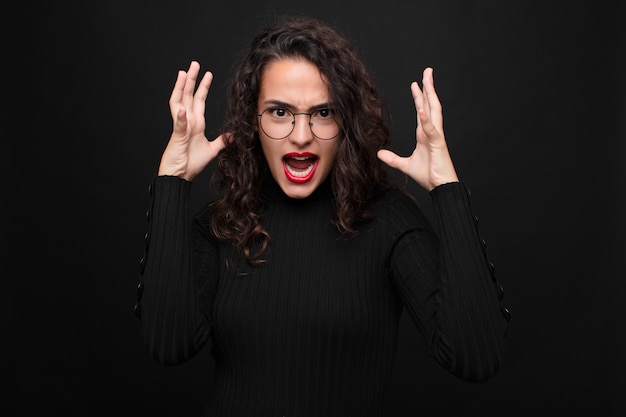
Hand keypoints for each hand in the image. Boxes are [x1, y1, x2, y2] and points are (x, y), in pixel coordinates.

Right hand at [158, 61, 226, 180]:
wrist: (179, 176)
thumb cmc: (190, 163)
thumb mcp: (211, 150)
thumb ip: (222, 141)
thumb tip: (233, 135)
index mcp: (195, 124)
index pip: (198, 101)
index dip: (203, 87)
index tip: (208, 74)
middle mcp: (187, 122)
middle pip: (188, 96)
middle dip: (191, 80)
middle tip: (194, 64)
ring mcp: (181, 128)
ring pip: (179, 103)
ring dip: (180, 88)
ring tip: (183, 74)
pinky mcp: (177, 137)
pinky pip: (179, 125)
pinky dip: (180, 116)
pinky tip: (182, 108)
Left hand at [377, 67, 458, 190]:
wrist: (440, 187)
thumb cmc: (428, 175)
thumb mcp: (405, 165)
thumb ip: (392, 159)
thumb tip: (379, 153)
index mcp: (425, 134)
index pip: (422, 110)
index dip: (419, 96)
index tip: (415, 83)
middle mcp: (432, 131)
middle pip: (430, 105)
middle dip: (428, 87)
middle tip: (427, 71)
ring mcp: (436, 136)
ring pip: (434, 110)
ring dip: (430, 94)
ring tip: (427, 79)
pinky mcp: (438, 144)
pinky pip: (431, 129)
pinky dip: (426, 119)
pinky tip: (421, 108)